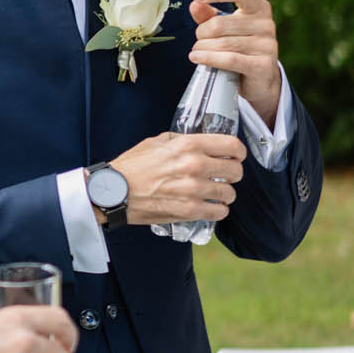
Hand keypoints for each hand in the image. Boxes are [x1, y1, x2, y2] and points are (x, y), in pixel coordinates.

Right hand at [109, 130, 246, 227]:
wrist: (114, 191)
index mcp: (188, 145)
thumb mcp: (156, 142)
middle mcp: (194, 166)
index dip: (238, 152)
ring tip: (217, 194)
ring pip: (229, 193)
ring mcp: (193, 190)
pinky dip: (218, 210)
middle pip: (235, 170)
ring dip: (225, 194)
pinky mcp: (189, 210)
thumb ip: (181, 141)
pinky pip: (219, 212)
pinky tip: (211, 207)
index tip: (236, 156)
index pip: (231, 146)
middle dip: (233, 173)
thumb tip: (199, 144)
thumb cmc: (132, 167)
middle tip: (226, 176)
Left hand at [189, 0, 280, 125]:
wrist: (261, 79)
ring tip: (196, 51)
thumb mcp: (225, 28)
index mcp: (259, 8)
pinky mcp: (263, 66)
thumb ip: (209, 15)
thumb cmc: (241, 47)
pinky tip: (196, 58)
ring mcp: (267, 45)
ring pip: (223, 43)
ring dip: (203, 48)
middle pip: (221, 23)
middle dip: (202, 32)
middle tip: (199, 40)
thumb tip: (195, 4)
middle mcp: (267, 24)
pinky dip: (209, 58)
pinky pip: (230, 59)